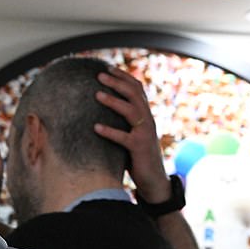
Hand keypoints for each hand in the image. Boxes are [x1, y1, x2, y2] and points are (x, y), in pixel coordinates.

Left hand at [94, 66, 171, 203]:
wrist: (154, 180)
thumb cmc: (138, 158)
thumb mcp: (130, 136)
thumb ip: (122, 124)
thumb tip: (100, 114)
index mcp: (146, 115)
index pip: (137, 89)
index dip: (124, 77)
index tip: (108, 68)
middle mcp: (148, 120)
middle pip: (134, 94)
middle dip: (117, 82)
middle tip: (100, 75)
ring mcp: (145, 133)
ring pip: (131, 111)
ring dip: (113, 101)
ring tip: (97, 95)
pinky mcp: (139, 148)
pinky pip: (124, 137)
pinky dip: (109, 132)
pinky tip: (95, 127)